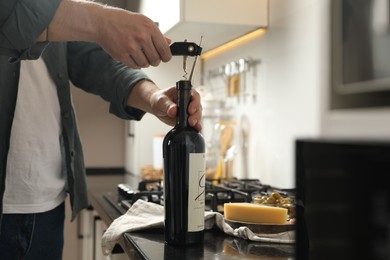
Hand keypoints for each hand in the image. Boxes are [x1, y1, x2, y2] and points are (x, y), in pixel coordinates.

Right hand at [44, 0, 171, 68]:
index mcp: (150, 28)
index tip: (164, 58)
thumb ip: (157, 34)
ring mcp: (132, 47)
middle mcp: (142, 37)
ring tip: (138, 54)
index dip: (166, 57)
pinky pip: (135, 66)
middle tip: (149, 56)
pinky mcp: (122, 55)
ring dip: (144, 62)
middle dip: (154, 60)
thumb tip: (169, 42)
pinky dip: (135, 64)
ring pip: (146, 64)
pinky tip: (131, 55)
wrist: (102, 22)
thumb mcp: (143, 22)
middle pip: (156, 60)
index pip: (165, 50)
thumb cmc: (122, 21)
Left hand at [150, 86, 202, 131]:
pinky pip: (193, 123)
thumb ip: (167, 105)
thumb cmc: (159, 99)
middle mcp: (189, 101)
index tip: (190, 110)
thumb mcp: (161, 100)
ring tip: (192, 126)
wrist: (156, 107)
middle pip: (198, 107)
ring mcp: (189, 111)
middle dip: (196, 115)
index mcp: (185, 93)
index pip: (194, 96)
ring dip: (196, 121)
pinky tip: (195, 130)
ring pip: (197, 116)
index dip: (195, 103)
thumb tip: (173, 111)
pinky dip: (195, 127)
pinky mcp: (187, 119)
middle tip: (191, 121)